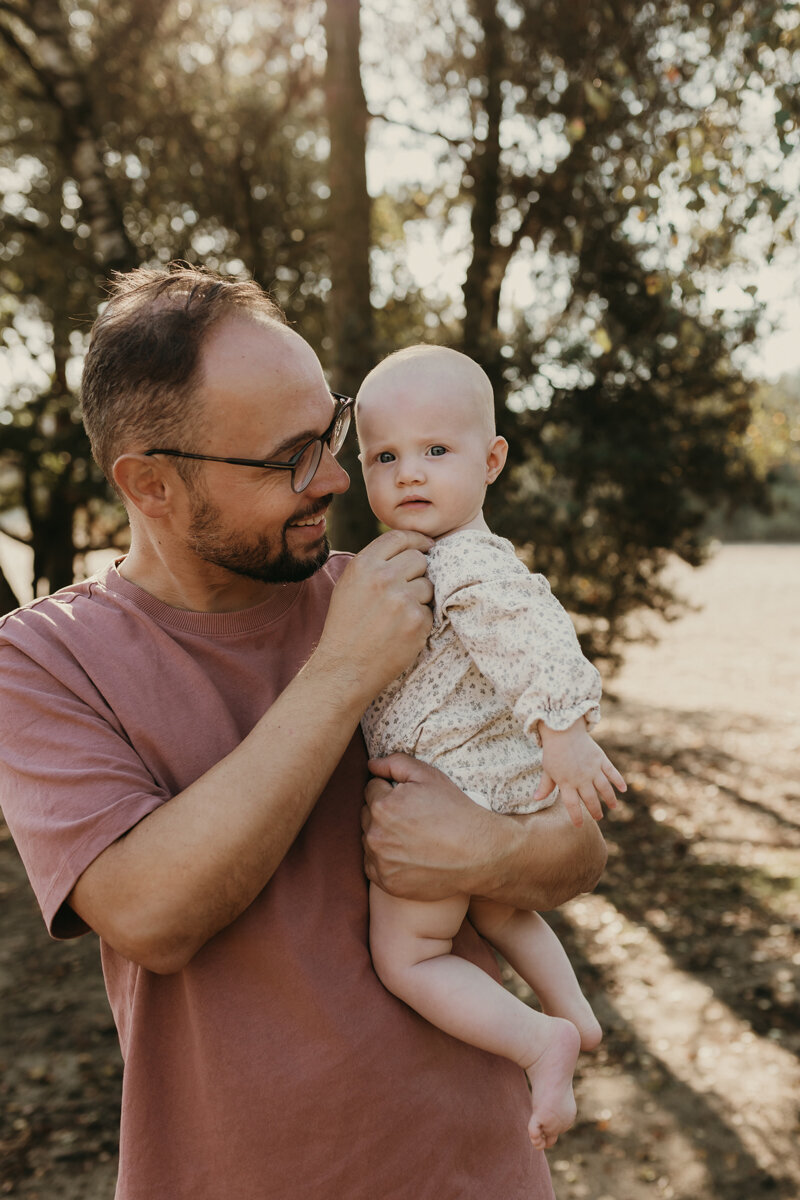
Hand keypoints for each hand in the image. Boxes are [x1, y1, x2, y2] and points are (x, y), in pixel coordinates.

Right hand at [317, 530, 433, 700]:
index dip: (417, 540)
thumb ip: (374, 564)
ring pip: (428, 585)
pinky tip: (402, 631)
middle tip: (407, 590)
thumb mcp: (349, 585)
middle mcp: (383, 577)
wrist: (344, 668)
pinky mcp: (417, 621)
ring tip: (399, 615)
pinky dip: (421, 619)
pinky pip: (431, 610)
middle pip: (419, 559)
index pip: (400, 537)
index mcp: (364, 564)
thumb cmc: (346, 627)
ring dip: (420, 597)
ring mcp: (402, 599)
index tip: (427, 546)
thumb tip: (410, 548)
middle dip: (418, 571)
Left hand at [362, 755, 491, 899]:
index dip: (390, 789)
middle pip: (367, 815)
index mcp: (382, 806)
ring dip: (382, 836)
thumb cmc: (455, 811)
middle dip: (383, 812)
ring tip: (412, 837)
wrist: (478, 854)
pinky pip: (373, 865)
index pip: (371, 788)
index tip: (409, 798)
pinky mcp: (387, 882)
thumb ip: (395, 763)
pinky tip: (408, 855)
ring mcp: (380, 862)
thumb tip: (371, 764)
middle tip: (412, 817)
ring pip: (369, 840)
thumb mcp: (429, 775)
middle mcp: (375, 835)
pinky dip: (384, 860)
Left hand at [535, 720, 625, 827]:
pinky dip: (618, 781)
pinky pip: (612, 772)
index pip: (572, 805)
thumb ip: (545, 785)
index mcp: (566, 783)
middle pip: (591, 800)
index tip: (579, 825)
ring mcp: (592, 769)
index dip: (576, 817)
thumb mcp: (547, 769)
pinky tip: (623, 789)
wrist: (563, 730)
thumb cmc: (553, 751)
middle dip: (595, 811)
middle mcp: (581, 778)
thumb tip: (536, 799)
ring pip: (604, 789)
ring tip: (612, 807)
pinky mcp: (600, 759)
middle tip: (599, 817)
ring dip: (609, 799)